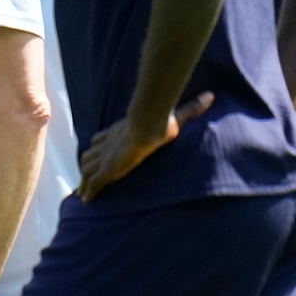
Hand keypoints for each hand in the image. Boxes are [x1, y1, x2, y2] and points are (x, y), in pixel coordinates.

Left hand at [79, 92, 213, 201]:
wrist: (148, 128)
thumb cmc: (159, 122)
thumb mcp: (177, 115)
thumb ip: (192, 108)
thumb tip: (211, 96)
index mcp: (118, 132)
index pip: (100, 139)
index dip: (98, 145)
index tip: (98, 149)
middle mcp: (107, 145)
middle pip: (89, 154)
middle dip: (88, 163)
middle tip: (87, 174)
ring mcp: (104, 158)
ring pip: (86, 168)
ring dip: (85, 177)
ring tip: (84, 189)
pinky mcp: (105, 171)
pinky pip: (91, 183)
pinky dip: (88, 191)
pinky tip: (86, 199)